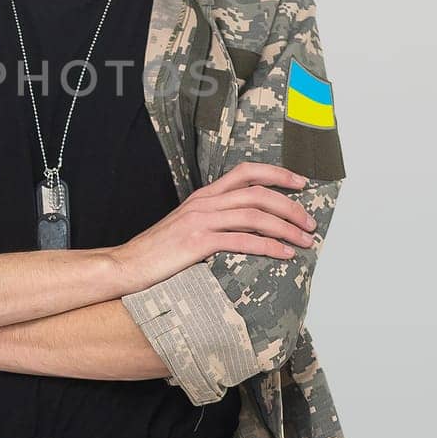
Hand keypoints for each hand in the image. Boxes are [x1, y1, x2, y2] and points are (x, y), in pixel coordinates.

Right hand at [111, 160, 318, 291]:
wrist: (126, 265)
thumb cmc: (158, 252)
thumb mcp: (187, 226)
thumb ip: (213, 220)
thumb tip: (246, 227)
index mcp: (204, 196)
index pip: (246, 172)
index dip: (277, 174)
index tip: (301, 183)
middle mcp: (204, 203)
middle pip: (258, 193)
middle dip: (291, 206)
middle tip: (310, 222)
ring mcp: (200, 221)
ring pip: (255, 215)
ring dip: (286, 228)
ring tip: (304, 241)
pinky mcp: (197, 243)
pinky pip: (242, 241)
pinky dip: (268, 247)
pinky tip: (283, 255)